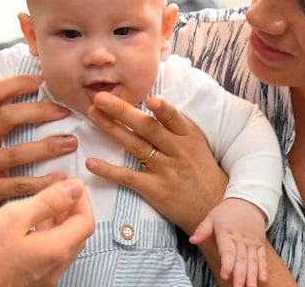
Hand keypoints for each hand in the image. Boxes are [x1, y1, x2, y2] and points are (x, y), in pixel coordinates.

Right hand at [0, 74, 77, 246]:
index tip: (42, 81)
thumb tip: (34, 89)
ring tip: (71, 142)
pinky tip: (61, 177)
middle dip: (41, 111)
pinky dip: (44, 181)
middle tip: (65, 111)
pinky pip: (21, 183)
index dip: (18, 83)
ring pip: (18, 152)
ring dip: (49, 146)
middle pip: (8, 116)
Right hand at [0, 177, 93, 286]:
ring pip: (62, 245)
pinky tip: (28, 228)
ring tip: (43, 205)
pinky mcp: (30, 281)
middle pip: (77, 234)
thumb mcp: (14, 217)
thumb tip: (74, 188)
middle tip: (59, 191)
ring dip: (59, 223)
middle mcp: (55, 268)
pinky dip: (46, 236)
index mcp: (56, 250)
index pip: (86, 221)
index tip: (70, 183)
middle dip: (72, 209)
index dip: (81, 199)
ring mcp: (43, 278)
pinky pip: (48, 256)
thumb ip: (48, 201)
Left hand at [85, 92, 227, 232]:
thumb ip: (176, 126)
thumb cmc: (201, 170)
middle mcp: (177, 150)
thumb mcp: (196, 144)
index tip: (148, 98)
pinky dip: (108, 170)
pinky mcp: (155, 189)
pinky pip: (128, 177)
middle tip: (100, 97)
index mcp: (188, 136)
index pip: (174, 118)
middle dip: (122, 110)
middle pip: (147, 128)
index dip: (162, 109)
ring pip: (135, 145)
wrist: (213, 207)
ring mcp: (165, 170)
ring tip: (93, 115)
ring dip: (111, 129)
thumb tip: (151, 102)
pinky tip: (91, 163)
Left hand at [191, 198, 267, 286]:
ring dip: (252, 275)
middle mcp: (240, 240)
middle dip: (240, 275)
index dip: (227, 264)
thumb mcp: (211, 216)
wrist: (247, 201)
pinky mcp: (259, 243)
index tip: (225, 275)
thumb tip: (192, 240)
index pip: (228, 251)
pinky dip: (263, 268)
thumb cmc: (226, 211)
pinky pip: (262, 257)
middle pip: (241, 259)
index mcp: (227, 234)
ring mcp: (251, 242)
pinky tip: (262, 279)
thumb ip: (202, 230)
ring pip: (252, 260)